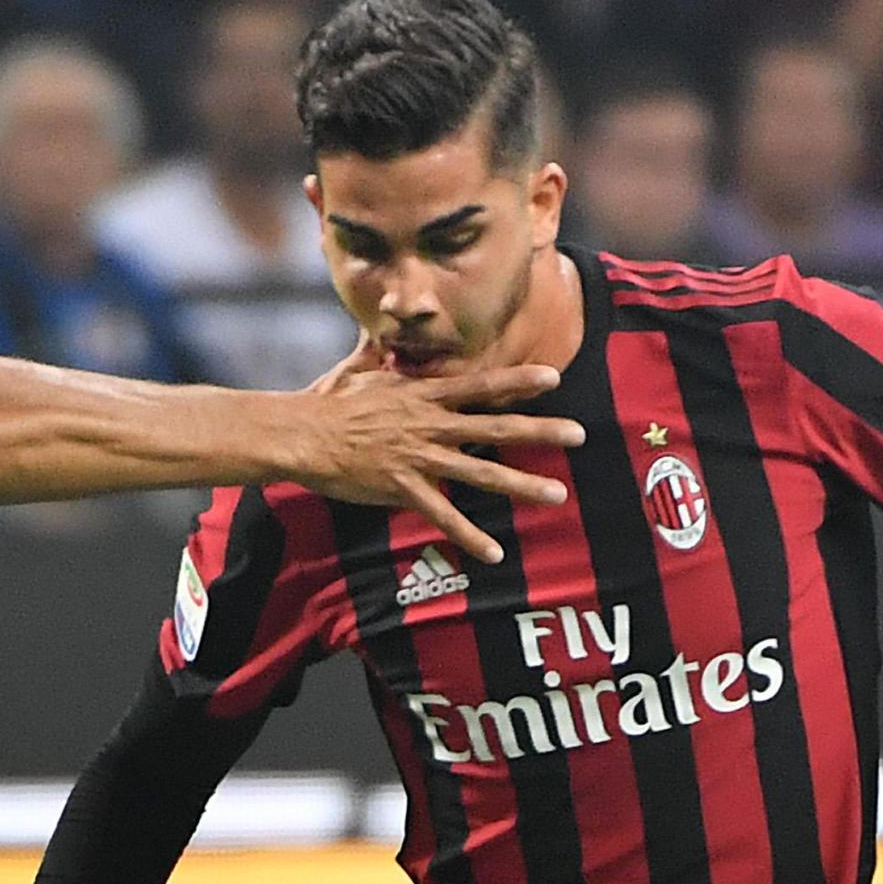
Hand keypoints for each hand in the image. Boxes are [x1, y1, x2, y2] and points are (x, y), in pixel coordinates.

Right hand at [287, 349, 579, 565]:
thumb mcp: (359, 369)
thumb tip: (378, 331)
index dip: (518, 381)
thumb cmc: (327, 402)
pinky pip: (444, 516)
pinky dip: (470, 537)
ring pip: (481, 473)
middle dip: (542, 431)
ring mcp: (420, 458)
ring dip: (523, 485)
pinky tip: (495, 552)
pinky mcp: (403, 489)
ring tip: (557, 494)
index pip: (480, 385)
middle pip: (496, 427)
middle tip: (580, 434)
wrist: (302, 435)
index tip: (552, 377)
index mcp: (424, 395)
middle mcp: (430, 425)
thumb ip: (379, 353)